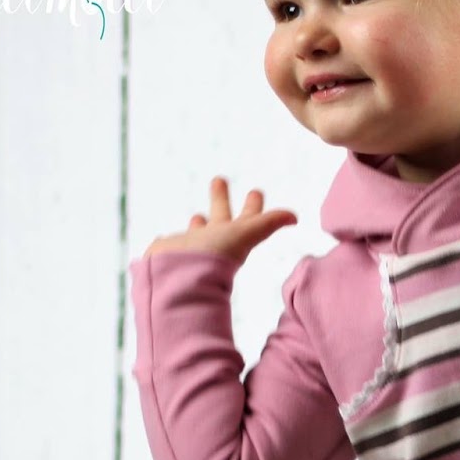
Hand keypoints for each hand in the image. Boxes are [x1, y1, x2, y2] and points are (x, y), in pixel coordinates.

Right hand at [144, 177, 296, 265]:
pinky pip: (170, 245)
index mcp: (231, 236)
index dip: (253, 205)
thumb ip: (268, 223)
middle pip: (219, 216)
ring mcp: (190, 247)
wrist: (181, 280)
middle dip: (220, 198)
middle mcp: (212, 242)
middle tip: (219, 178)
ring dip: (200, 223)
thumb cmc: (214, 256)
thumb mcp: (245, 234)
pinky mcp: (168, 252)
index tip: (256, 191)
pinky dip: (169, 242)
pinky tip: (164, 240)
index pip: (247, 218)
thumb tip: (295, 217)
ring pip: (197, 233)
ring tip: (198, 216)